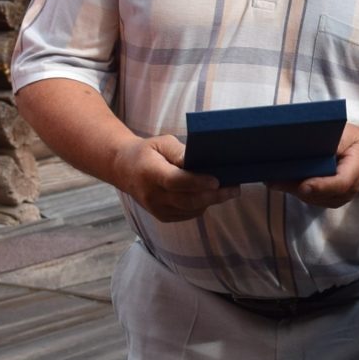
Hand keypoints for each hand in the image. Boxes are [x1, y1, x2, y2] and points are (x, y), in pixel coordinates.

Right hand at [113, 133, 238, 222]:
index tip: (217, 181)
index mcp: (150, 172)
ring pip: (190, 210)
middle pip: (187, 200)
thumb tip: (198, 161)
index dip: (197, 183)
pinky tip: (211, 196)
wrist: (124, 170)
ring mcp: (156, 209)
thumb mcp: (161, 143)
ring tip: (229, 190)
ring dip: (210, 201)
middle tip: (234, 189)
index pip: (176, 181)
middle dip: (213, 196)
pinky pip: (187, 214)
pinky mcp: (162, 217)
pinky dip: (201, 206)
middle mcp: (152, 195)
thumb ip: (179, 152)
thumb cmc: (148, 152)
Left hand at [273, 123, 358, 207]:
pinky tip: (278, 180)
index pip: (340, 183)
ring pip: (311, 198)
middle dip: (295, 187)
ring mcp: (338, 198)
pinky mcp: (327, 200)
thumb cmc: (353, 141)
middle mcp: (349, 190)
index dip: (321, 186)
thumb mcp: (347, 133)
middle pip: (320, 194)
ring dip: (291, 189)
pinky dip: (294, 189)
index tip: (303, 184)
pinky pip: (309, 197)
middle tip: (272, 178)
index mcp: (357, 169)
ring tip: (270, 177)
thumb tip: (310, 144)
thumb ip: (333, 141)